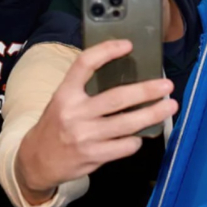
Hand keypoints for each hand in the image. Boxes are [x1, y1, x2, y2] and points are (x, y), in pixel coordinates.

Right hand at [15, 40, 175, 203]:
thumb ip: (84, 90)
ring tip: (169, 107)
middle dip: (147, 91)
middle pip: (117, 98)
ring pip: (128, 124)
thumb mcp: (61, 102)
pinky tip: (138, 136)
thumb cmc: (55, 126)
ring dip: (153, 114)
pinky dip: (136, 140)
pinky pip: (125, 146)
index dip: (106, 51)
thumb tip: (126, 78)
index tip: (127, 45)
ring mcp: (85, 136)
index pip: (84, 64)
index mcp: (64, 94)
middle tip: (166, 86)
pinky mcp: (94, 156)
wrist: (37, 160)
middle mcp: (74, 113)